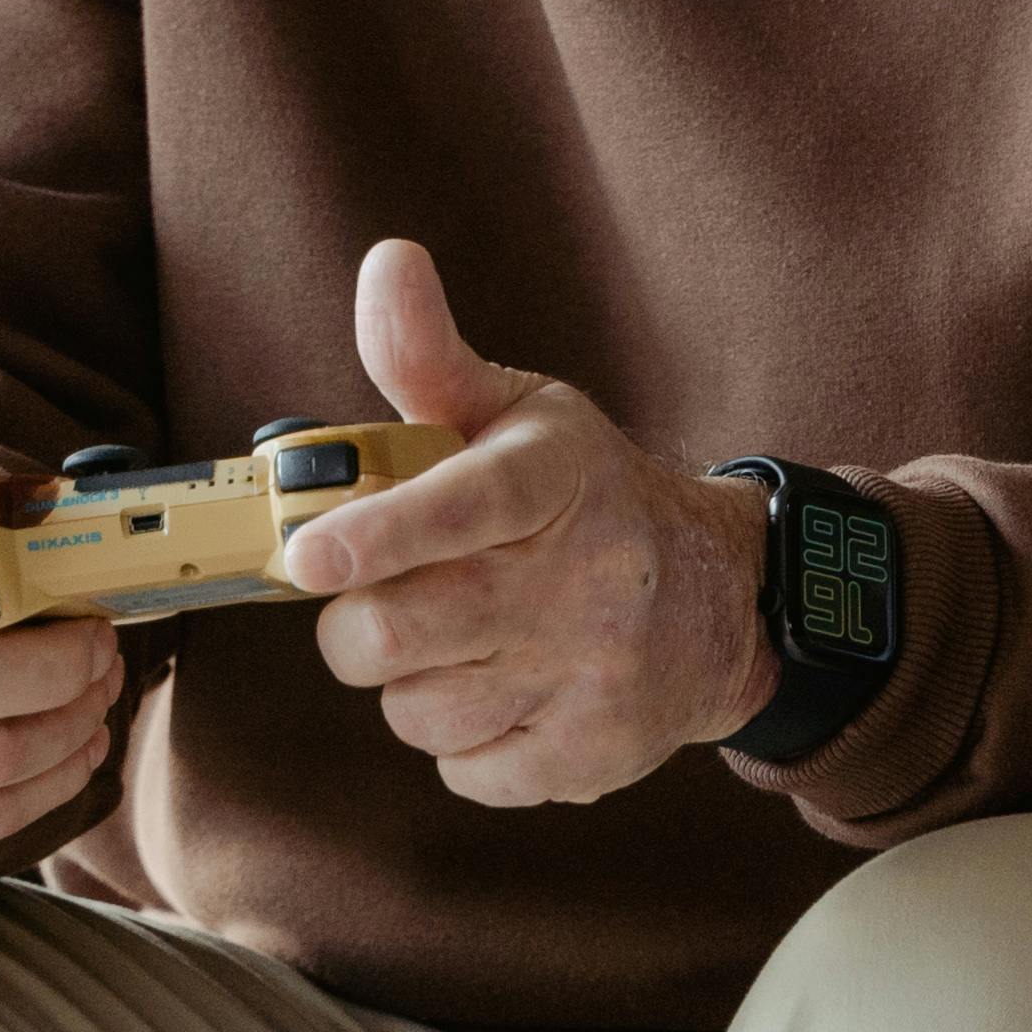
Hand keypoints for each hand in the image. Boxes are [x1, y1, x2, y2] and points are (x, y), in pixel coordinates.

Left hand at [277, 237, 776, 806]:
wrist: (721, 596)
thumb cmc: (585, 497)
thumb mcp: (522, 414)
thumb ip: (430, 358)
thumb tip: (385, 262)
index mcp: (556, 476)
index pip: (463, 505)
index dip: (380, 532)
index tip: (311, 555)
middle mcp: (583, 577)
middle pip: (392, 632)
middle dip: (358, 619)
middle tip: (386, 593)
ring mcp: (590, 674)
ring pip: (414, 709)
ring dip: (415, 681)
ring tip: (467, 637)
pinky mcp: (590, 755)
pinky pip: (461, 769)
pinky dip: (463, 739)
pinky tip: (506, 688)